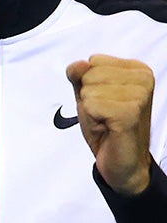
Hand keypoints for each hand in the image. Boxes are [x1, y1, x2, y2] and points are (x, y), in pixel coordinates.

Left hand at [66, 55, 156, 196]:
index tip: (104, 101)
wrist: (123, 161)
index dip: (87, 84)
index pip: (92, 61)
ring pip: (88, 91)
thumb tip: (79, 64)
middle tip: (104, 114)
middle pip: (89, 74)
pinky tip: (107, 127)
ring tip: (107, 121)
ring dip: (91, 110)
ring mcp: (139, 95)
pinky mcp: (130, 112)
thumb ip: (79, 75)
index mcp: (137, 70)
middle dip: (88, 98)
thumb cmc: (107, 126)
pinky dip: (92, 119)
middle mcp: (143, 79)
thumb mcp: (87, 94)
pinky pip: (91, 106)